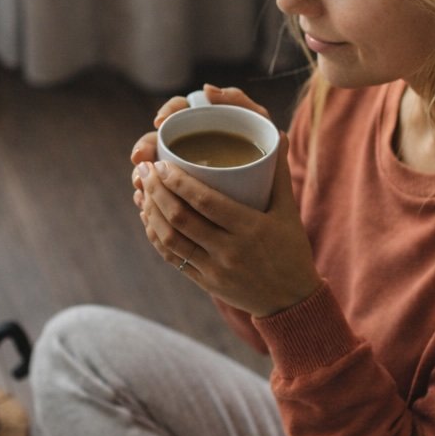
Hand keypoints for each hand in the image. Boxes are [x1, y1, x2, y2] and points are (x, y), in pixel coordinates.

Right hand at [130, 83, 271, 192]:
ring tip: (139, 187)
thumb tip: (206, 89)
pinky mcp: (180, 192)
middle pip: (158, 141)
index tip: (160, 121)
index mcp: (203, 120)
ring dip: (142, 176)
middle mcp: (187, 142)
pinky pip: (159, 194)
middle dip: (145, 148)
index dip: (166, 112)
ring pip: (154, 170)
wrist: (275, 190)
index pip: (179, 109)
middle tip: (140, 158)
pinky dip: (149, 199)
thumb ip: (239, 101)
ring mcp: (181, 168)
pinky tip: (143, 204)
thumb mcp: (259, 124)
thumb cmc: (266, 149)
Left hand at [136, 132, 318, 317]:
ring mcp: (214, 269)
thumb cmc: (291, 251)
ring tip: (143, 191)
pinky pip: (173, 258)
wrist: (292, 301)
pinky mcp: (205, 282)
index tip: (162, 163)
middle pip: (181, 218)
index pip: (205, 201)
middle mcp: (229, 250)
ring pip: (170, 239)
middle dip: (156, 190)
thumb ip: (279, 174)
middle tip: (145, 170)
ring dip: (151, 213)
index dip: (177, 181)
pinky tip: (149, 219)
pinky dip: (156, 237)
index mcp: (250, 228)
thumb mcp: (289, 212)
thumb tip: (278, 134)